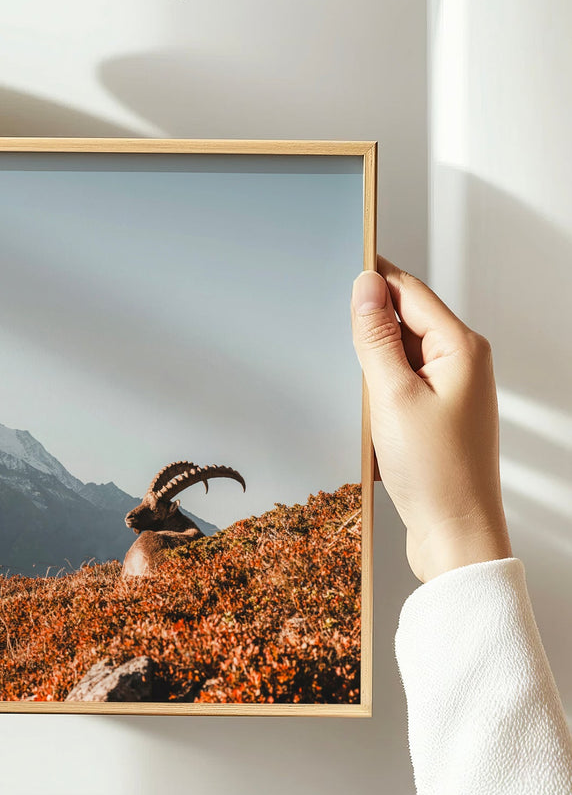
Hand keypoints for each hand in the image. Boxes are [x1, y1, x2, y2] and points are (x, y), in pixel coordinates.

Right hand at [350, 256, 511, 582]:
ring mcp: (453, 390)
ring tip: (353, 384)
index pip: (410, 292)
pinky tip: (364, 409)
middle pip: (406, 320)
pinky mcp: (439, 415)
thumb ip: (377, 338)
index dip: (373, 276)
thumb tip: (366, 286)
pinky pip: (402, 383)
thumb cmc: (434, 472)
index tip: (339, 260)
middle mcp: (464, 363)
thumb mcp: (392, 396)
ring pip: (401, 354)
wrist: (456, 534)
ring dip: (372, 362)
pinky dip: (379, 389)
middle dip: (368, 324)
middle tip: (331, 331)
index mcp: (462, 348)